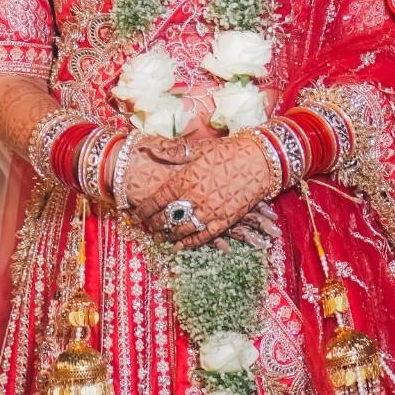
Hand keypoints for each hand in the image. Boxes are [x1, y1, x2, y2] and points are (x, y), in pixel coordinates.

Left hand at [126, 132, 275, 245]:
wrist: (259, 161)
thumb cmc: (226, 152)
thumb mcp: (198, 149)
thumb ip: (173, 152)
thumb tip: (150, 150)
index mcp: (186, 179)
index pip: (158, 199)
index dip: (145, 209)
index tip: (136, 213)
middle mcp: (195, 198)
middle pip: (168, 217)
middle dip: (155, 224)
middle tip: (148, 227)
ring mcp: (210, 212)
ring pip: (183, 230)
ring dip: (169, 235)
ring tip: (160, 237)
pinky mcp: (225, 221)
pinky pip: (203, 237)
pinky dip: (189, 243)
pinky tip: (180, 246)